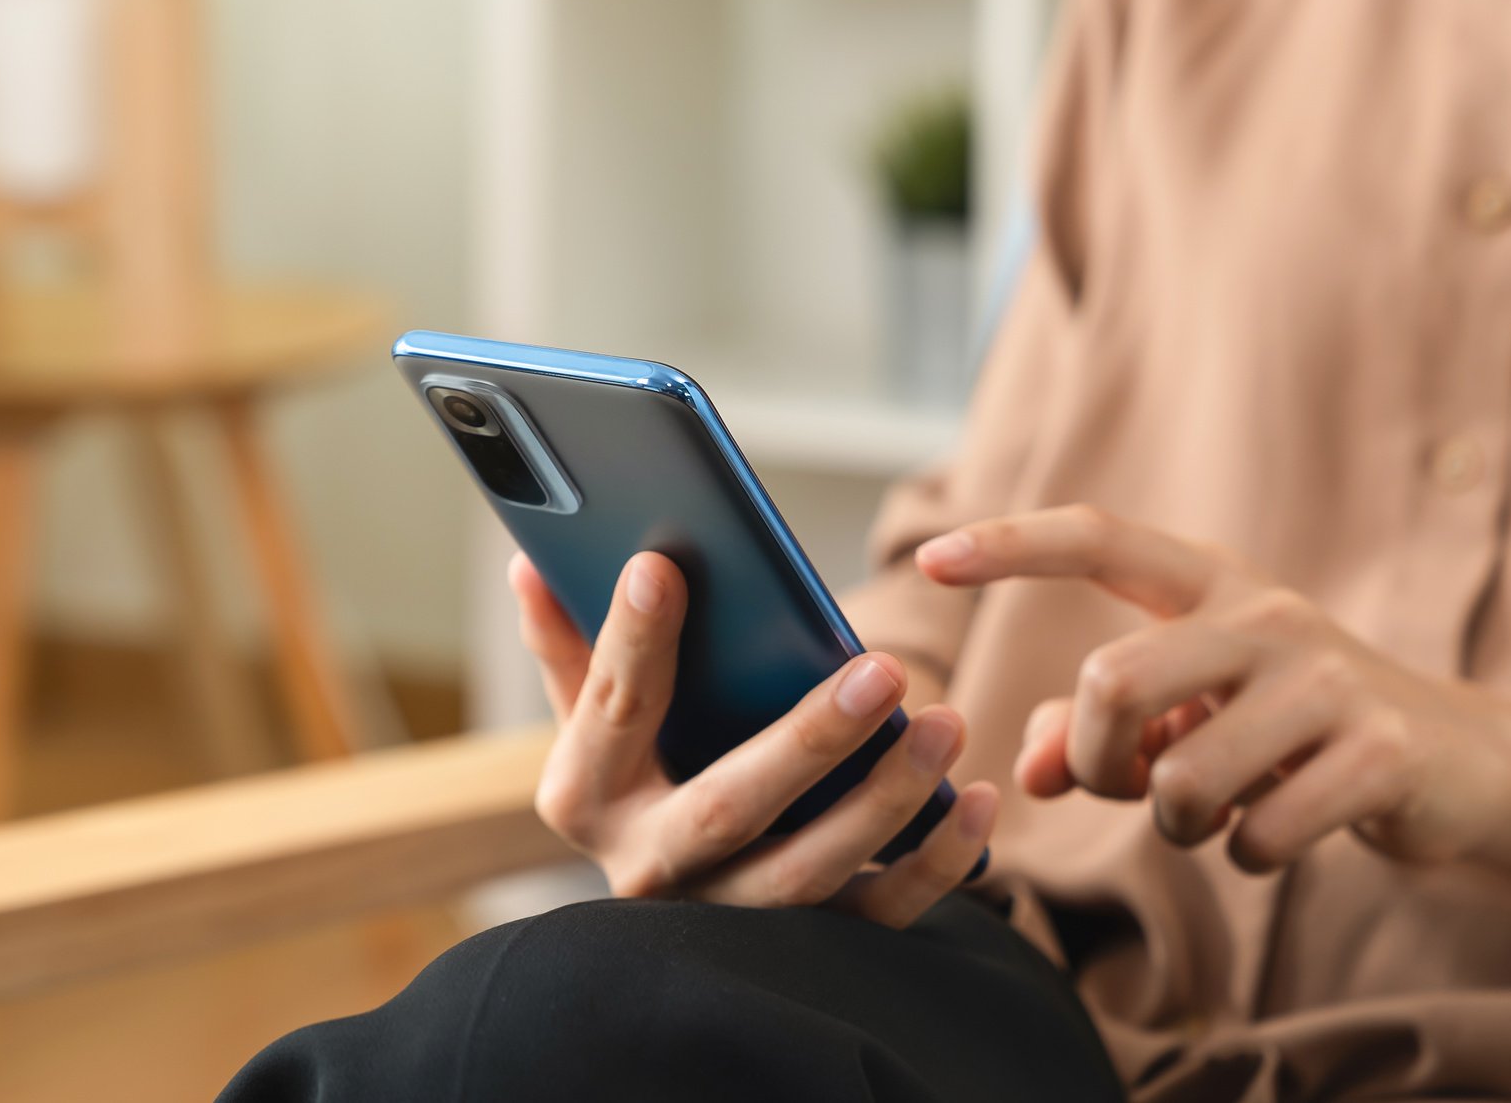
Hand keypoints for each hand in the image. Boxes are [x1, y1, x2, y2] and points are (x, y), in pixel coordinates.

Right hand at [511, 550, 998, 926]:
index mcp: (586, 797)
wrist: (663, 924)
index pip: (612, 710)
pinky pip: (876, 918)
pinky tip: (978, 802)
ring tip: (947, 725)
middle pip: (730, 804)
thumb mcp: (588, 719)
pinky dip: (934, 865)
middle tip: (885, 669)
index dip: (632, 638)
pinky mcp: (802, 954)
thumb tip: (531, 556)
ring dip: (887, 800)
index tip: (663, 565)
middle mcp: (649, 869)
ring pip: (810, 872)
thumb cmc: (638, 778)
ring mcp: (727, 918)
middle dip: (811, 739)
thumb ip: (570, 645)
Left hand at [914, 507, 1510, 872]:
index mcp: (1214, 585)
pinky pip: (1257, 837)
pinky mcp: (1379, 754)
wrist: (1462, 763)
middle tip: (1131, 785)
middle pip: (1115, 681)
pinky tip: (1281, 832)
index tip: (930, 557)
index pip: (1099, 537)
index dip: (1011, 545)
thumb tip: (1026, 771)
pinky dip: (1250, 857)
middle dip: (1099, 758)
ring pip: (1181, 778)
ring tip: (1222, 813)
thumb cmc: (1297, 729)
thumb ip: (1101, 730)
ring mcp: (1328, 680)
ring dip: (1180, 826)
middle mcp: (1266, 615)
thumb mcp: (1199, 712)